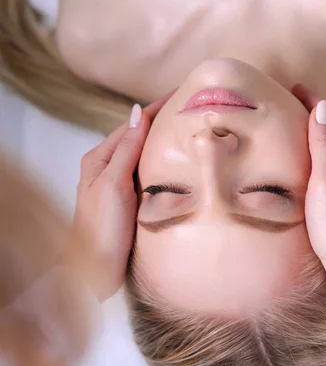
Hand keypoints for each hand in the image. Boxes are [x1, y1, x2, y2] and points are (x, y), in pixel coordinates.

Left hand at [66, 94, 171, 300]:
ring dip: (165, 143)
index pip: (133, 125)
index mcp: (100, 159)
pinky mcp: (132, 202)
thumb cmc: (100, 228)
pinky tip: (181, 166)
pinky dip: (165, 165)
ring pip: (146, 157)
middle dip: (163, 122)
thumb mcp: (113, 183)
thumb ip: (126, 149)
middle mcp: (109, 169)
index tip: (181, 93)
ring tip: (191, 132)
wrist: (93, 272)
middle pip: (140, 138)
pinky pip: (151, 176)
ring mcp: (121, 186)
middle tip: (192, 110)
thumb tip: (138, 112)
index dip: (156, 108)